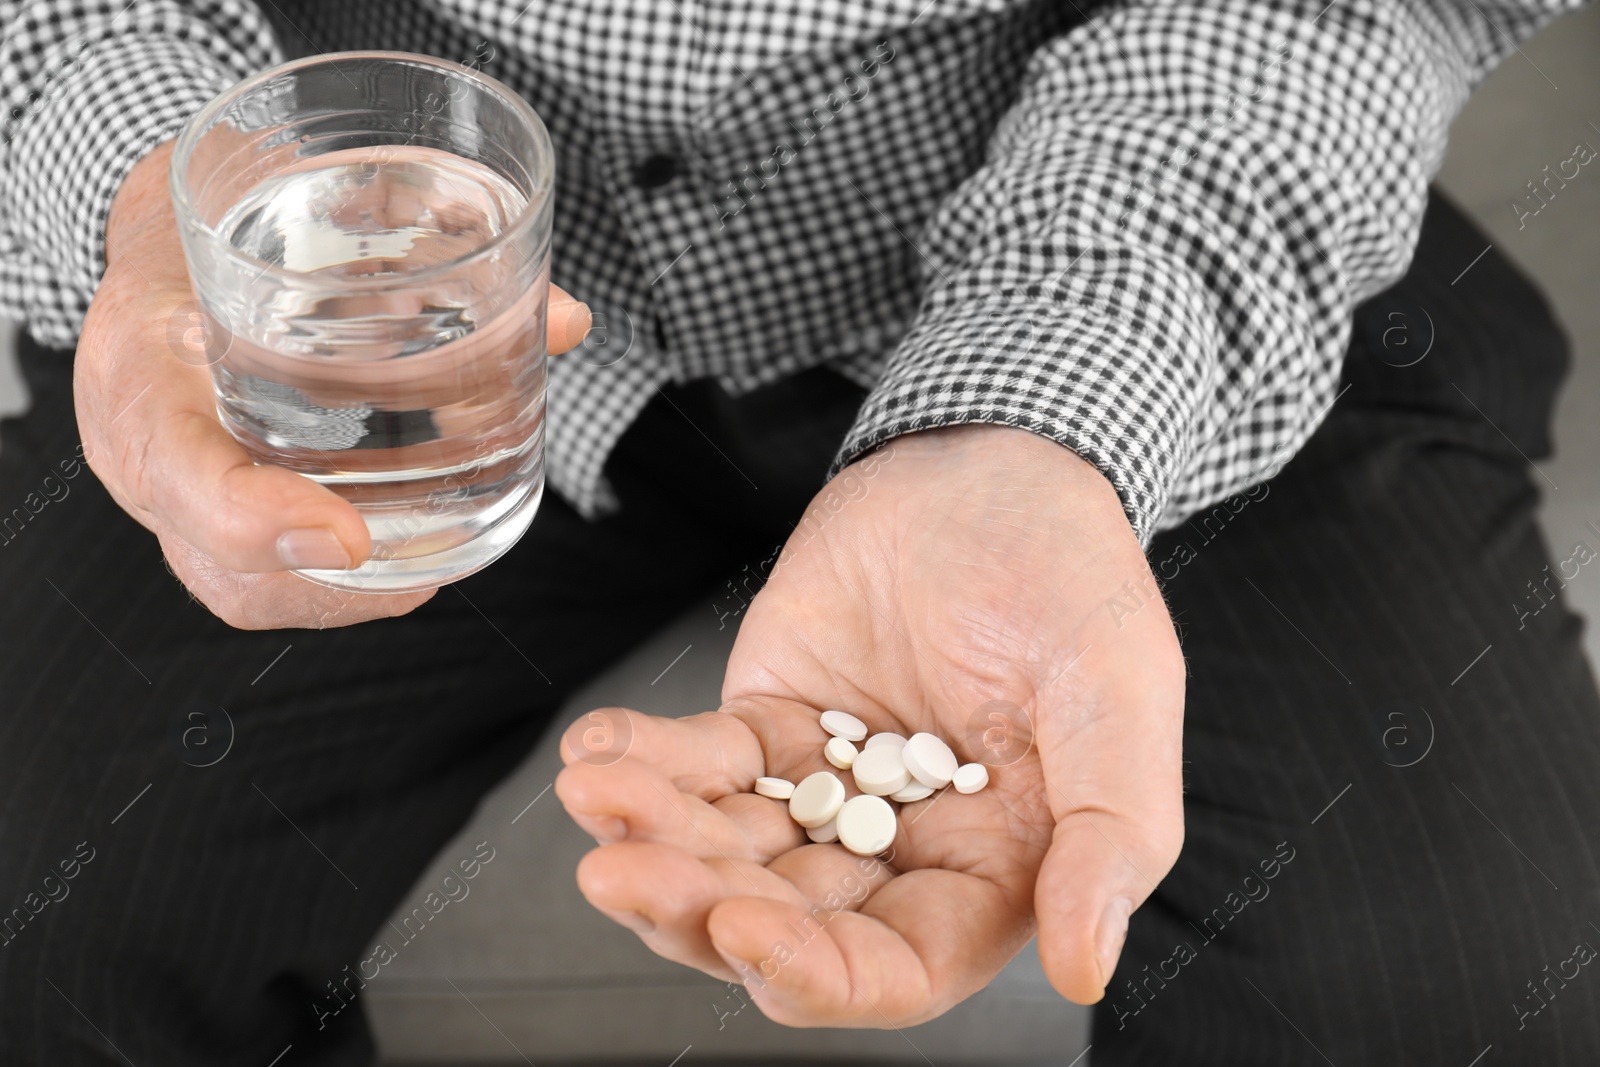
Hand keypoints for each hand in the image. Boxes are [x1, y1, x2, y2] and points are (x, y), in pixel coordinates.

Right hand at [75, 140, 592, 628]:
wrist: (161, 239)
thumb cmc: (231, 218)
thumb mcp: (307, 205)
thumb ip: (431, 247)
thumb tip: (568, 322)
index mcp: (139, 355)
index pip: (175, 460)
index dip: (256, 517)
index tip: (346, 537)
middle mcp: (135, 440)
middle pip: (209, 559)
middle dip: (321, 587)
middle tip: (425, 572)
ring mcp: (155, 488)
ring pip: (233, 585)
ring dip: (338, 597)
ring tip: (430, 572)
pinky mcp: (190, 508)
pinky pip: (244, 577)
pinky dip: (326, 586)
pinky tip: (399, 566)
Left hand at [556, 425, 1184, 1024]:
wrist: (989, 460)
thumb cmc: (1072, 577)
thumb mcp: (1119, 698)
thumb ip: (1110, 834)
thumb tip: (1084, 967)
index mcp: (990, 874)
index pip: (896, 968)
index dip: (814, 973)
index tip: (740, 929)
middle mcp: (901, 852)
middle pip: (783, 922)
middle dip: (695, 905)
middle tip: (620, 870)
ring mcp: (827, 791)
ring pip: (726, 854)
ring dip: (653, 837)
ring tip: (596, 791)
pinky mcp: (770, 726)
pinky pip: (701, 764)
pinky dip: (644, 761)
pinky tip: (598, 750)